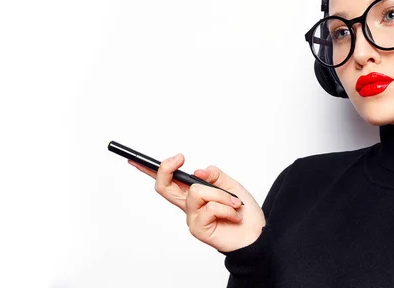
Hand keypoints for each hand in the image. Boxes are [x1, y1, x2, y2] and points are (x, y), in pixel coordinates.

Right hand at [129, 153, 265, 252]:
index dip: (149, 172)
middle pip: (163, 186)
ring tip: (234, 203)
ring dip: (220, 194)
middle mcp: (188, 205)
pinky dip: (226, 207)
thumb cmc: (243, 212)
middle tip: (179, 158)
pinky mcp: (198, 229)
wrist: (256, 234)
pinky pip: (209, 207)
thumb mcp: (230, 185)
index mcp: (193, 194)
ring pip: (196, 191)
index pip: (168, 181)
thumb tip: (198, 170)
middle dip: (166, 168)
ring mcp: (191, 217)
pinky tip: (234, 215)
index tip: (137, 160)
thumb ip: (214, 176)